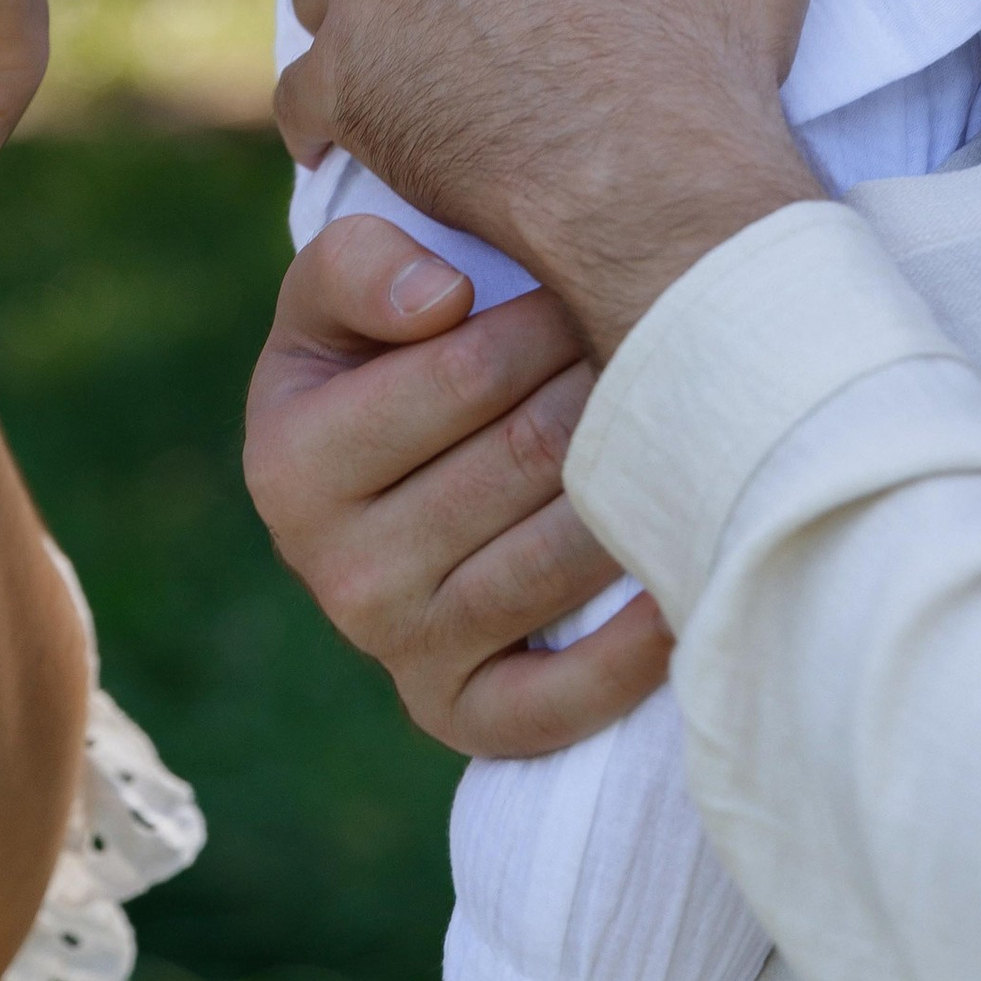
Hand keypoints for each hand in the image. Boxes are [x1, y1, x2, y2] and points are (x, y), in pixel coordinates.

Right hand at [245, 215, 668, 753]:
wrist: (377, 492)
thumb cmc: (374, 365)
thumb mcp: (335, 300)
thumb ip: (361, 264)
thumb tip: (439, 299)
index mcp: (291, 465)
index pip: (465, 375)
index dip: (547, 322)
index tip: (591, 288)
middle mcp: (336, 574)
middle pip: (526, 460)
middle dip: (604, 387)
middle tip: (665, 346)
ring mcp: (401, 653)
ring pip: (558, 560)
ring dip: (640, 487)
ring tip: (689, 428)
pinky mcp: (466, 716)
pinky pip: (561, 699)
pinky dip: (633, 651)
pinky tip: (685, 586)